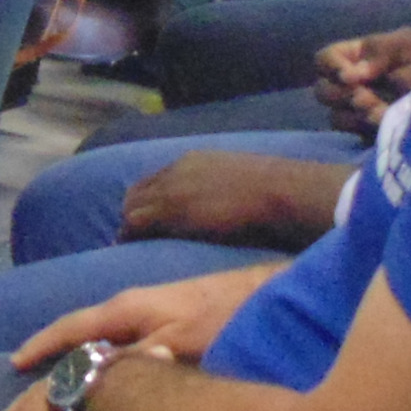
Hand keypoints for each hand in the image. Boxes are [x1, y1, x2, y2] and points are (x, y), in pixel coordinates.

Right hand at [8, 263, 277, 371]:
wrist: (272, 287)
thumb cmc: (230, 313)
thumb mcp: (185, 339)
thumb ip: (142, 356)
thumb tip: (100, 373)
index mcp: (129, 308)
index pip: (72, 326)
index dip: (42, 345)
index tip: (15, 364)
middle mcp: (135, 304)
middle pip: (83, 330)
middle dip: (56, 352)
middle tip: (34, 381)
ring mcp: (154, 309)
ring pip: (106, 335)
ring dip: (84, 354)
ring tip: (67, 379)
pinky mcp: (173, 317)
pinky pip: (125, 337)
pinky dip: (110, 353)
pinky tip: (117, 368)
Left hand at [118, 150, 314, 245]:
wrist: (282, 193)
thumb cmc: (277, 194)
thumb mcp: (242, 182)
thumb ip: (226, 189)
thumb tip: (229, 206)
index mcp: (195, 161)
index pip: (157, 179)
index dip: (149, 199)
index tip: (147, 217)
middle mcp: (177, 170)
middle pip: (138, 190)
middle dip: (132, 211)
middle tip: (130, 234)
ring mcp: (172, 189)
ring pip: (132, 205)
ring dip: (129, 225)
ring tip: (128, 245)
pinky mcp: (171, 210)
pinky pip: (136, 222)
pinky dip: (129, 235)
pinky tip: (129, 248)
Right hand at [308, 28, 410, 129]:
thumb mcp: (408, 43)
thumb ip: (378, 52)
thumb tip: (350, 76)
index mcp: (356, 57)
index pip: (323, 60)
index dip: (331, 67)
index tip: (350, 77)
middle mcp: (353, 85)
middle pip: (323, 92)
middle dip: (342, 95)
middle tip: (366, 97)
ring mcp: (361, 112)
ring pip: (336, 117)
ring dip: (356, 114)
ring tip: (381, 111)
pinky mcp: (372, 134)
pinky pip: (357, 135)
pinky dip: (370, 129)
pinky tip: (388, 122)